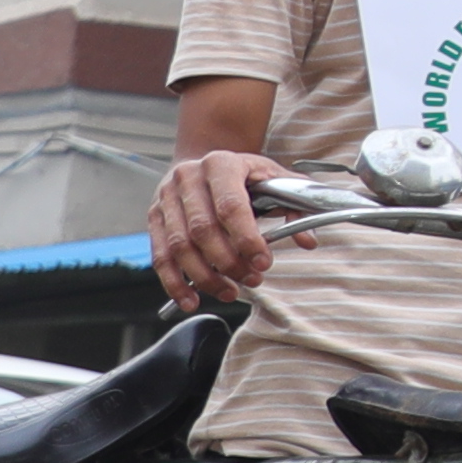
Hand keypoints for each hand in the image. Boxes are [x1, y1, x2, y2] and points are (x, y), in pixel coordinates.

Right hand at [150, 150, 292, 306]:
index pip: (231, 206)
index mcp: (221, 164)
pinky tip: (190, 299)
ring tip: (230, 291)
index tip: (263, 263)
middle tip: (252, 280)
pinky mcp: (154, 217)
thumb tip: (307, 241)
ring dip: (205, 277)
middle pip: (202, 230)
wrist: (207, 163)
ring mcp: (166, 198)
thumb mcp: (275, 179)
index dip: (247, 239)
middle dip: (228, 262)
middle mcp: (188, 178)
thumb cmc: (245, 174)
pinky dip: (174, 282)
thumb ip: (296, 206)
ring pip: (179, 246)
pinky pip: (160, 256)